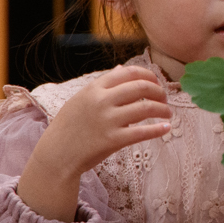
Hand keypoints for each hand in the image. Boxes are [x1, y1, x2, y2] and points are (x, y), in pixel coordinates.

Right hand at [19, 67, 171, 221]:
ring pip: (146, 107)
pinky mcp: (112, 140)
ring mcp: (108, 120)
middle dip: (159, 91)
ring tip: (168, 114)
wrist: (55, 155)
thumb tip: (122, 67)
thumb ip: (102, 84)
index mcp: (94, 88)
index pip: (129, 72)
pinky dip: (159, 129)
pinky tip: (166, 128)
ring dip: (163, 109)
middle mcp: (102, 101)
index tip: (156, 83)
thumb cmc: (69, 127)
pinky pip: (142, 132)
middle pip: (142, 87)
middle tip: (165, 99)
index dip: (149, 75)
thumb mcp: (80, 99)